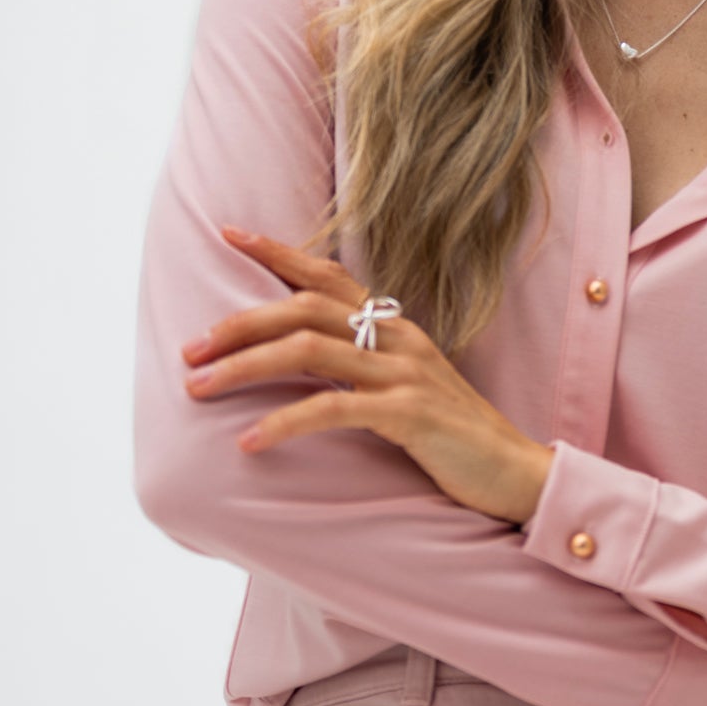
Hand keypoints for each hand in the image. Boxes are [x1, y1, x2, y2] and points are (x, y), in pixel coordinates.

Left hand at [180, 226, 553, 522]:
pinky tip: (248, 442)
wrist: (516, 473)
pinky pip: (333, 409)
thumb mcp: (407, 387)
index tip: (228, 232)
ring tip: (198, 388)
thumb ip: (362, 367)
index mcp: (396, 327)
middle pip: (305, 307)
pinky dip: (283, 422)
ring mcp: (406, 373)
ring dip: (244, 367)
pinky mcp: (411, 413)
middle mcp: (399, 338)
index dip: (278, 252)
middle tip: (190, 349)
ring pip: (308, 350)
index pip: (329, 275)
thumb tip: (302, 362)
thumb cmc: (454, 437)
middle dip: (240, 322)